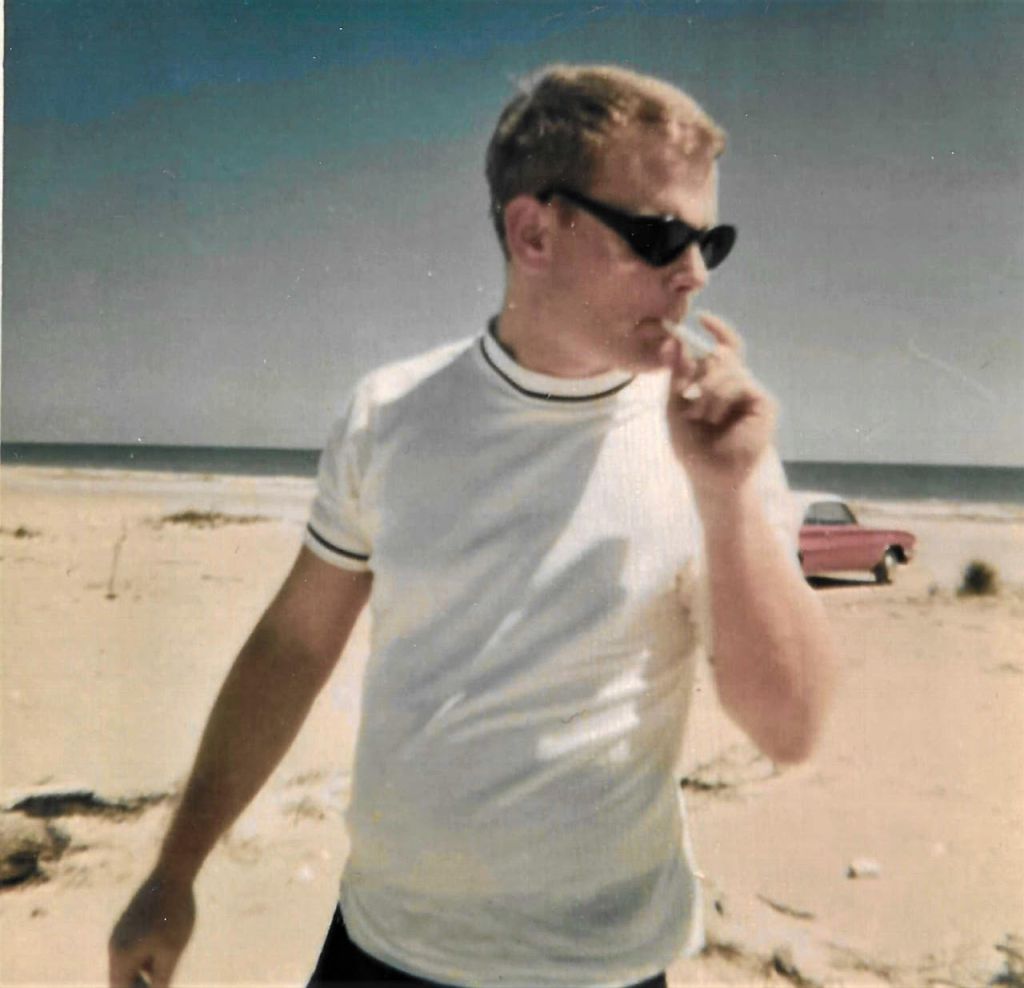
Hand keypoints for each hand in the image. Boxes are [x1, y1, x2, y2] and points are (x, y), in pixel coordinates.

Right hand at [109, 870, 195, 987]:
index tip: (159, 987)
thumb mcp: (171, 951)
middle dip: (140, 985)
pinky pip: (135, 947)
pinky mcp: (131, 920)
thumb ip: (161, 978)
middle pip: (122, 978)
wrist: (173, 872)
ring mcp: (122, 931)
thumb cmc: (174, 914)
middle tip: (163, 982)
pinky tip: (167, 948)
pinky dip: (147, 955)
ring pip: (131, 962)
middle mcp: (116, 944)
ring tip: (169, 961)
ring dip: (145, 971)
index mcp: (121, 955)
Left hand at [664, 311, 776, 498]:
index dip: (717, 330)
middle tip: (689, 398)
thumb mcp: (675, 405)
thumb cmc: (692, 445)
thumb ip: (676, 374)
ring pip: (728, 368)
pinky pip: (740, 383)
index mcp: (719, 382)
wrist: (709, 475)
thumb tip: (673, 341)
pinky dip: (720, 399)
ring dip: (707, 392)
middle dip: (699, 372)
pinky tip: (715, 419)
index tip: (702, 317)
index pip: (723, 347)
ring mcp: (753, 392)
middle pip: (721, 354)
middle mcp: (739, 383)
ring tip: (702, 417)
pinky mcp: (765, 403)